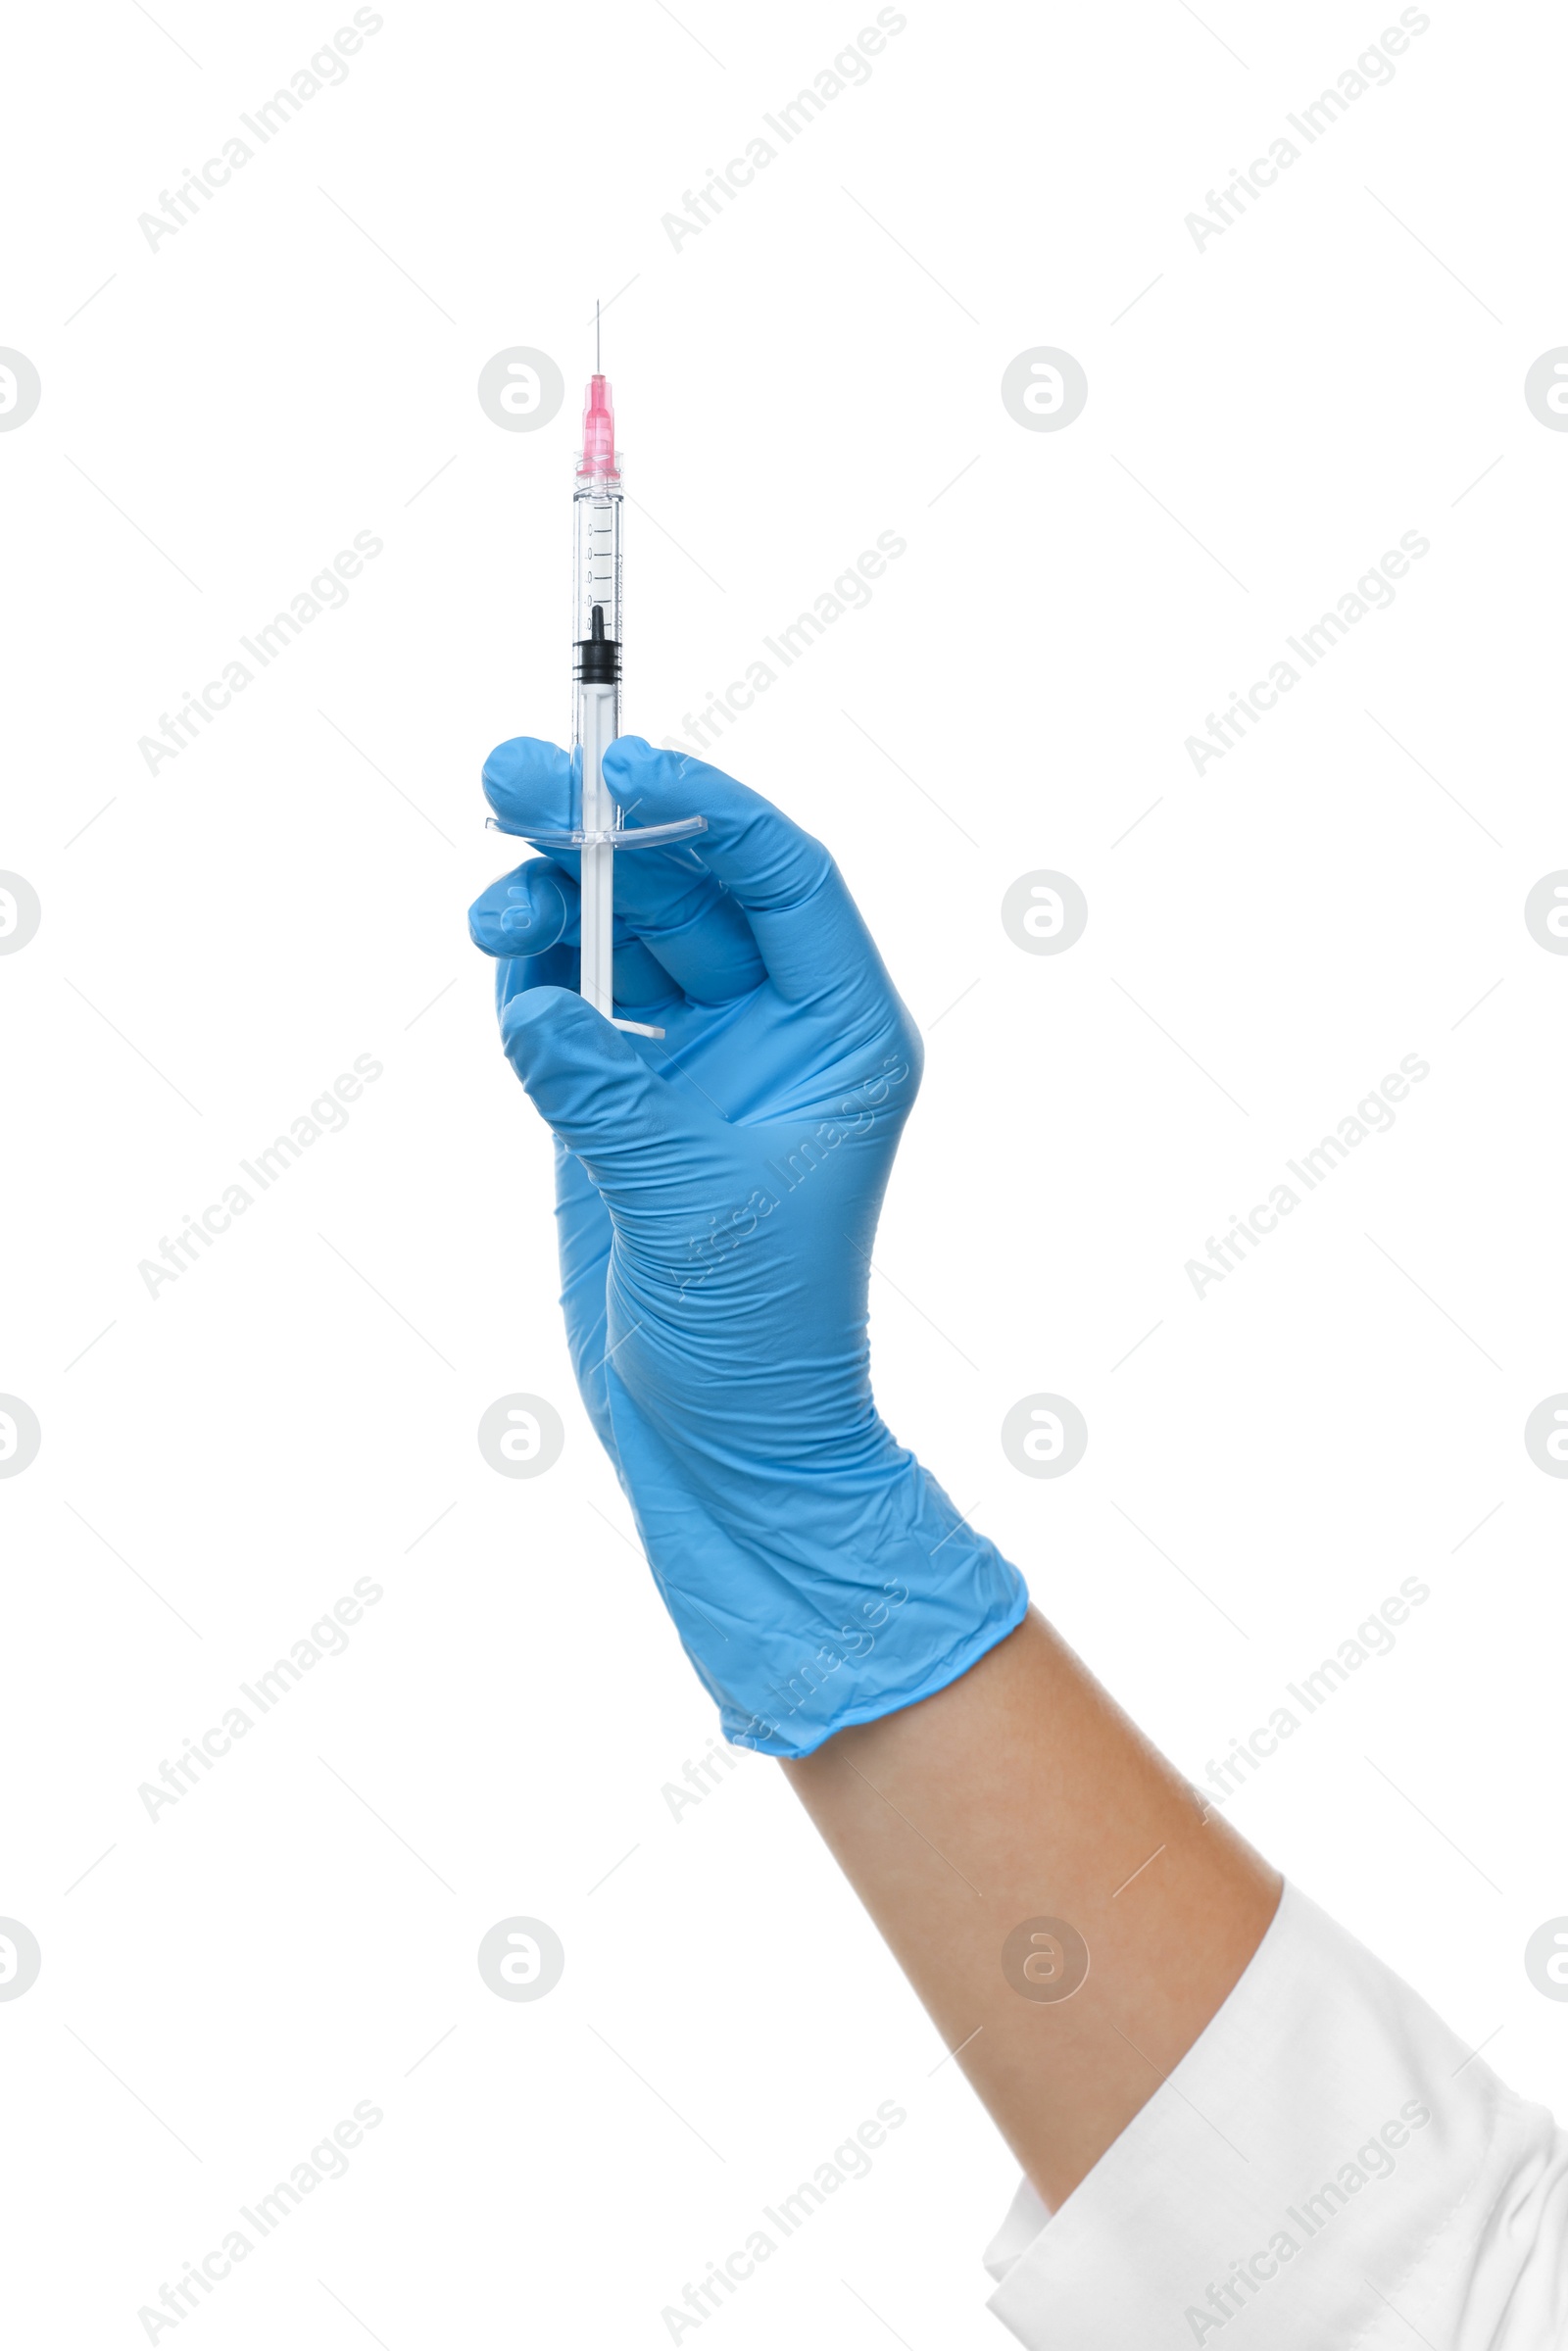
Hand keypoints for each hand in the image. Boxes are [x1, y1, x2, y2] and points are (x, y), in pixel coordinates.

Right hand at [468, 735, 1025, 1753]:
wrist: (720, 1443)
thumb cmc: (759, 1339)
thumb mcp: (688, 1209)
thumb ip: (607, 1094)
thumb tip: (532, 994)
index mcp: (840, 1038)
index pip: (784, 880)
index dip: (707, 805)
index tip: (620, 766)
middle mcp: (777, 1031)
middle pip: (691, 886)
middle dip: (603, 833)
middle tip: (508, 782)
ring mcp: (698, 1060)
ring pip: (626, 933)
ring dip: (556, 903)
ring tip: (490, 906)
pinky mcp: (629, 1097)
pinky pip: (577, 998)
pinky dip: (535, 973)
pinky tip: (502, 962)